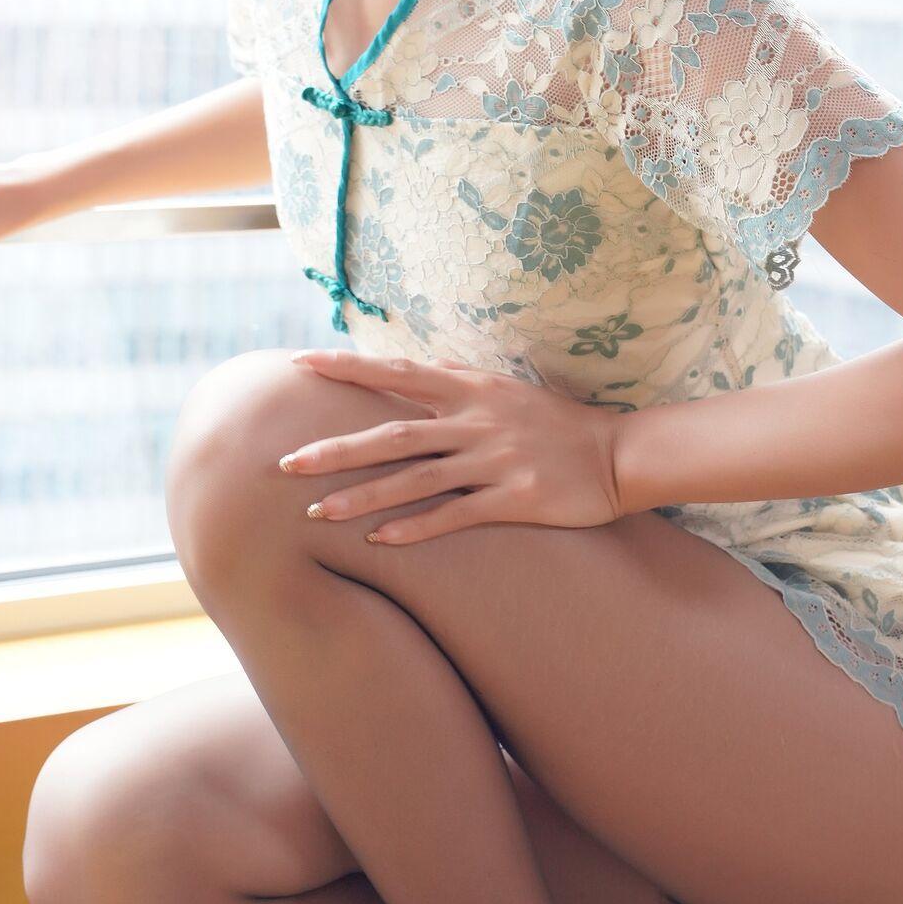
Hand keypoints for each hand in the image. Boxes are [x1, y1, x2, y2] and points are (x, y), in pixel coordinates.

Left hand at [278, 348, 630, 544]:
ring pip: (415, 479)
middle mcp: (476, 420)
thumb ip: (455, 385)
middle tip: (286, 462)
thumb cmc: (554, 422)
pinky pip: (455, 515)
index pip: (398, 371)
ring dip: (362, 496)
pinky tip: (379, 541)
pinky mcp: (514, 499)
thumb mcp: (503, 391)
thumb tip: (405, 373)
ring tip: (316, 511)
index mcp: (471, 388)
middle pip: (393, 433)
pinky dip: (415, 528)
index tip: (302, 363)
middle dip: (336, 448)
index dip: (349, 366)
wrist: (616, 454)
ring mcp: (494, 460)